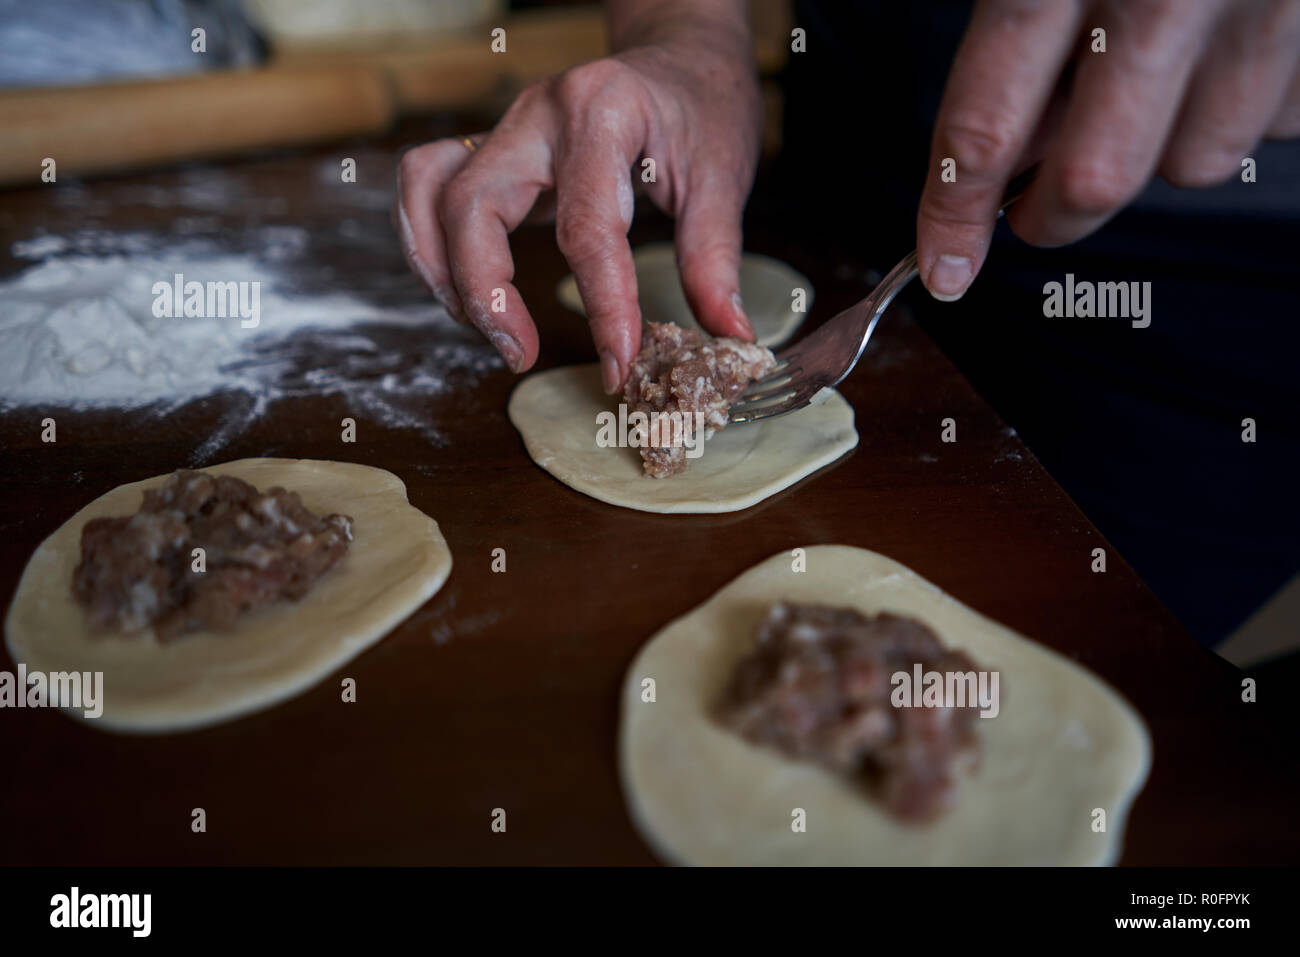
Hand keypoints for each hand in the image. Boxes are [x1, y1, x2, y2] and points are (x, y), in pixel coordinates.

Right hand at [394, 5, 761, 391]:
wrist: (679, 57)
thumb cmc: (700, 107)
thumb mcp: (722, 175)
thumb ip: (715, 258)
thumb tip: (730, 333)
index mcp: (602, 112)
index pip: (587, 225)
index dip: (602, 305)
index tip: (618, 363)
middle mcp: (539, 113)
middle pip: (472, 204)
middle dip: (486, 293)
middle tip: (520, 355)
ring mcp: (507, 127)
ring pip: (429, 191)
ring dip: (441, 269)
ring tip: (486, 328)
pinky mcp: (493, 147)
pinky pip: (427, 186)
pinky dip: (429, 243)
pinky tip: (464, 292)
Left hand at [916, 0, 1299, 300]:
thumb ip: (1019, 44)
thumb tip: (1009, 159)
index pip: (984, 127)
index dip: (955, 214)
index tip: (945, 268)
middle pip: (1094, 178)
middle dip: (1052, 214)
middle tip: (1033, 206)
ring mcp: (1260, 3)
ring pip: (1195, 164)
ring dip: (1156, 154)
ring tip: (1143, 85)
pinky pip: (1275, 123)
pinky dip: (1237, 112)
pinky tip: (1215, 59)